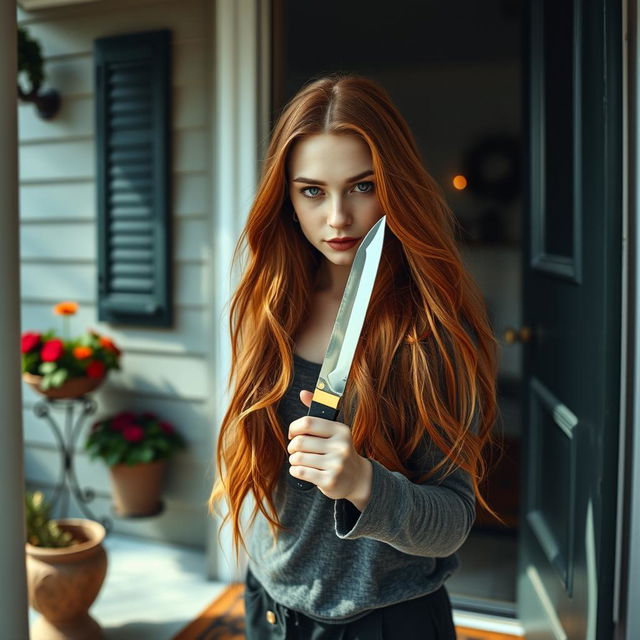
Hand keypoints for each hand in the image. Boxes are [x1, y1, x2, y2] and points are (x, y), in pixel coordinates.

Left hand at [288, 390, 372, 509]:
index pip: (308, 423)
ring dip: (293, 460)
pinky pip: (300, 472)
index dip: (294, 428)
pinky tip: (301, 470)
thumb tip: (302, 392)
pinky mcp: (330, 481)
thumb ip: (317, 412)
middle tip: (295, 449)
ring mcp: (337, 464)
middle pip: (300, 441)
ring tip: (299, 460)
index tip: (292, 434)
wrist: (357, 478)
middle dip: (292, 446)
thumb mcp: (333, 431)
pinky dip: (295, 470)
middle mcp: (341, 446)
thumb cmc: (339, 451)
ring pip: (298, 458)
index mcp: (341, 430)